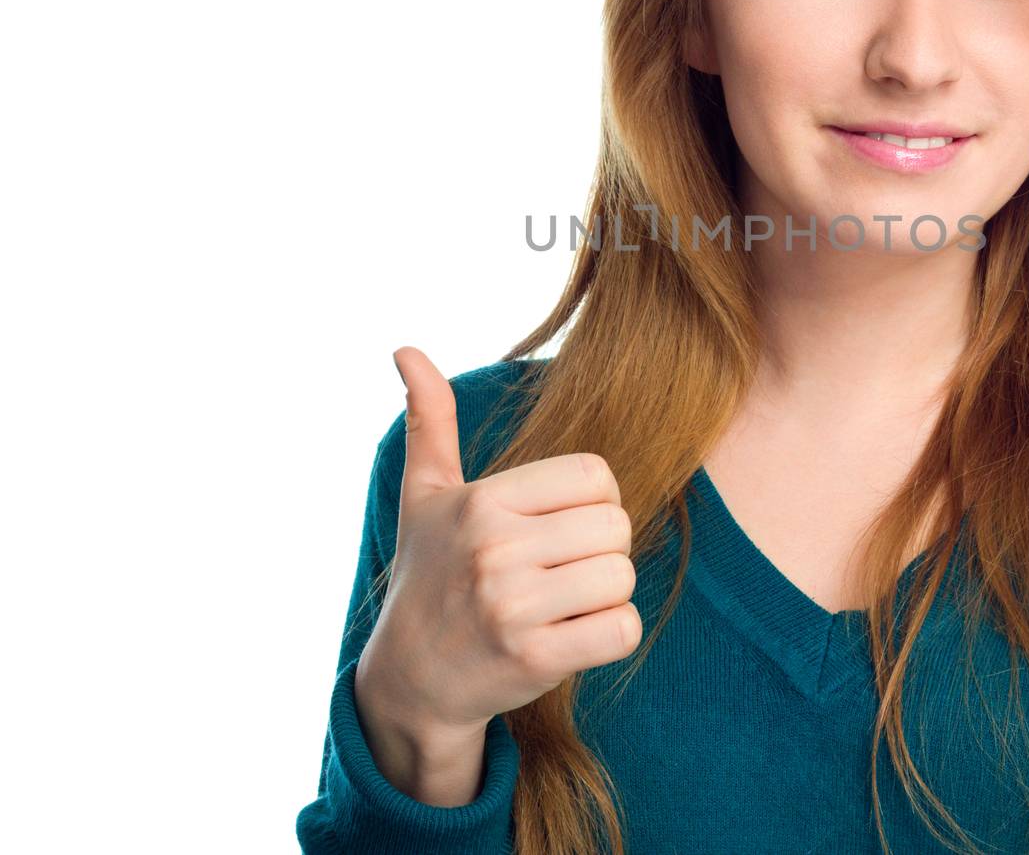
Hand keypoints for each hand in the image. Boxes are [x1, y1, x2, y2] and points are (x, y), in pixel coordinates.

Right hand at [356, 346, 642, 741]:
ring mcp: (513, 606)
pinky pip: (622, 629)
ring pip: (623, 576)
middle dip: (603, 548)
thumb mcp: (424, 496)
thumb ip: (430, 421)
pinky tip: (573, 635)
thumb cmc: (430, 575)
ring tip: (565, 601)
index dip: (595, 500)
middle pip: (616, 525)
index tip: (563, 523)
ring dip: (607, 594)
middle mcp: (495, 548)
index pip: (596, 475)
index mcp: (482, 501)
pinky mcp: (534, 658)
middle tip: (565, 568)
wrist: (410, 681)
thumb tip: (405, 348)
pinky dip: (611, 634)